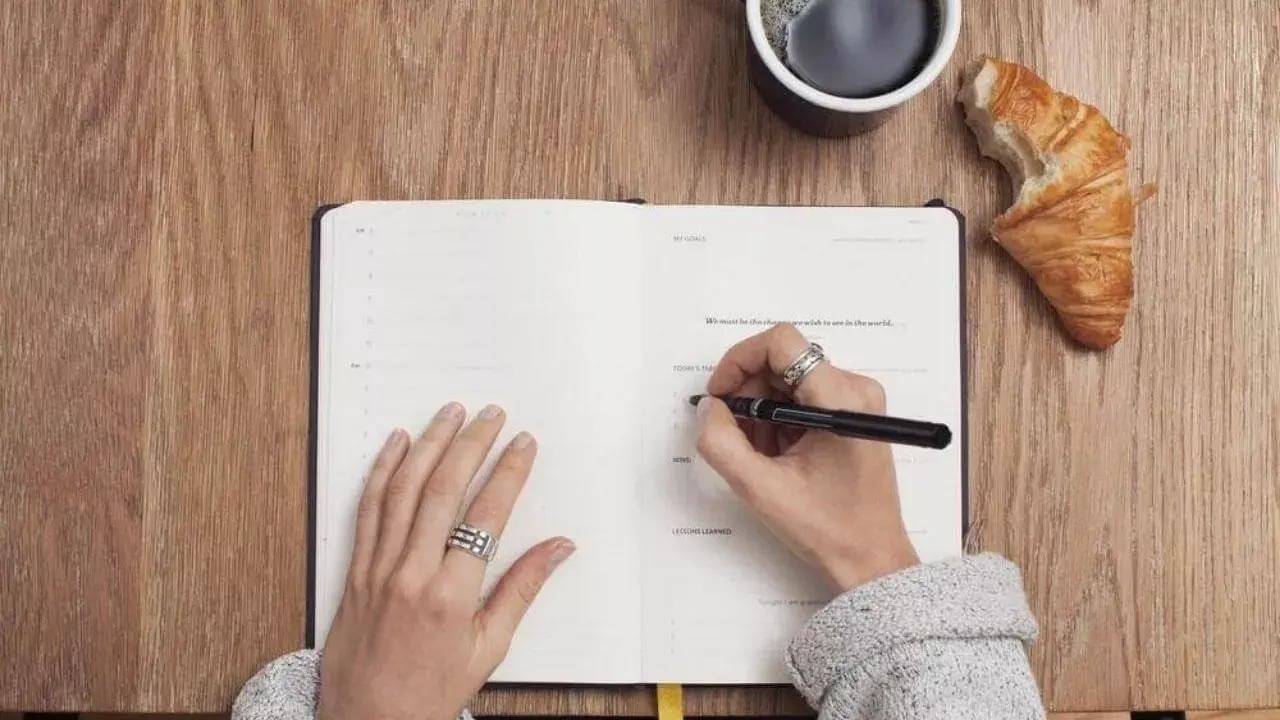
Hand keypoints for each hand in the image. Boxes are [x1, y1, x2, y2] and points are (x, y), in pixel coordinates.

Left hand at [318, 402, 574, 719]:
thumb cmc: (430, 692)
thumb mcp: (489, 648)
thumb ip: (522, 590)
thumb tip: (559, 548)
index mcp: (452, 596)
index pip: (486, 516)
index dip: (508, 473)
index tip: (523, 444)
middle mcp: (411, 574)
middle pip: (443, 490)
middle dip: (471, 444)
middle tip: (491, 414)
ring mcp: (378, 568)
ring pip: (403, 490)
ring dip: (428, 445)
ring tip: (450, 414)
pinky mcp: (355, 569)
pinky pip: (367, 509)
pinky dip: (382, 471)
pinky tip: (397, 444)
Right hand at [696, 323, 918, 590]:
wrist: (871, 560)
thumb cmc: (827, 529)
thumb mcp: (760, 489)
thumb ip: (721, 442)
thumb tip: (708, 407)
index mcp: (841, 399)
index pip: (782, 343)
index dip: (740, 360)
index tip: (720, 396)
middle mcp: (856, 389)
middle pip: (783, 361)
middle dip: (748, 392)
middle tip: (733, 434)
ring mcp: (858, 400)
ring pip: (790, 380)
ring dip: (763, 410)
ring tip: (758, 454)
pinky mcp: (854, 414)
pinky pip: (804, 397)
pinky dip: (780, 419)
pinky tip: (776, 456)